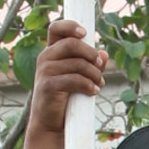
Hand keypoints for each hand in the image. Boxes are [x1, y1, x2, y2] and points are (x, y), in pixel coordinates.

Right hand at [27, 18, 106, 135]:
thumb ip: (90, 64)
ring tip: (99, 83)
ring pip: (77, 63)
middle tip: (100, 65)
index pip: (56, 28)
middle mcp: (45, 58)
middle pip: (72, 44)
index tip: (85, 33)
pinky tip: (94, 91)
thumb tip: (104, 53)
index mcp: (51, 51)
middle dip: (91, 54)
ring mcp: (44, 71)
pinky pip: (74, 79)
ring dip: (94, 73)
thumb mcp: (78, 77)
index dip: (70, 26)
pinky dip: (88, 85)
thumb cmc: (65, 97)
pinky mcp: (48, 86)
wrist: (51, 122)